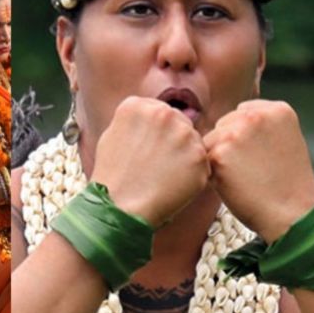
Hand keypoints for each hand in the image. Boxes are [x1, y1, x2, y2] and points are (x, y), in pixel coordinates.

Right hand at [91, 96, 210, 226]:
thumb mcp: (112, 134)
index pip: (159, 110)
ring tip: (163, 174)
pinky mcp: (199, 157)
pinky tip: (173, 183)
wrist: (119, 206)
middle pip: (179, 121)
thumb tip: (152, 115)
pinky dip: (191, 174)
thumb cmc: (112, 174)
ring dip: (184, 155)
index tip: (147, 147)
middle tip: (157, 162)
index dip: (155, 131)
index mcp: (138, 106)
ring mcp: (184, 135)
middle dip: (173, 139)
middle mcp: (163, 114)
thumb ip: (135, 120)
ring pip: (192, 141)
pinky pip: (201, 162)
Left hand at [203, 100, 313, 242]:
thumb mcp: (282, 140)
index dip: (242, 136)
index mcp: (277, 110)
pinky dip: (211, 172)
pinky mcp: (219, 153)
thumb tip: (226, 124)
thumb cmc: (285, 182)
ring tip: (241, 176)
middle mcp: (255, 116)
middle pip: (223, 125)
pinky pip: (203, 158)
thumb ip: (258, 126)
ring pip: (210, 141)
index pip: (241, 113)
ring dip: (217, 158)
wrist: (290, 213)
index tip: (254, 153)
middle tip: (249, 168)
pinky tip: (231, 183)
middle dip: (227, 145)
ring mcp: (236, 133)